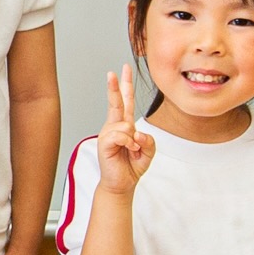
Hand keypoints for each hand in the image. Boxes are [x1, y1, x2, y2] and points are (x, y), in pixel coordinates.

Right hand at [95, 64, 155, 194]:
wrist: (121, 184)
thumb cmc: (132, 166)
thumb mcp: (148, 151)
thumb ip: (149, 140)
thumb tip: (136, 133)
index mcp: (124, 125)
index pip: (125, 101)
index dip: (124, 85)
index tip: (122, 70)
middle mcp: (114, 126)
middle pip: (117, 102)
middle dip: (115, 86)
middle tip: (113, 71)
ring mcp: (108, 133)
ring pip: (126, 124)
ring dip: (134, 139)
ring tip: (131, 150)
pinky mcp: (104, 142)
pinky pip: (121, 135)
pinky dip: (128, 144)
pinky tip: (127, 151)